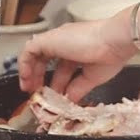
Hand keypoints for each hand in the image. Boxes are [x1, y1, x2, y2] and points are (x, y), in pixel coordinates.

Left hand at [17, 18, 136, 101]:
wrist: (115, 40)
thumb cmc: (111, 55)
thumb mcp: (91, 77)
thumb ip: (77, 88)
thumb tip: (69, 101)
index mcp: (78, 48)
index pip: (61, 65)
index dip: (55, 81)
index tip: (53, 95)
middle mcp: (66, 42)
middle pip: (46, 59)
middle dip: (40, 78)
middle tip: (37, 94)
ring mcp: (57, 39)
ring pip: (35, 54)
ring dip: (30, 72)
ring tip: (29, 90)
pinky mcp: (49, 39)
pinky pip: (29, 50)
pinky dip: (25, 65)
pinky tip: (26, 79)